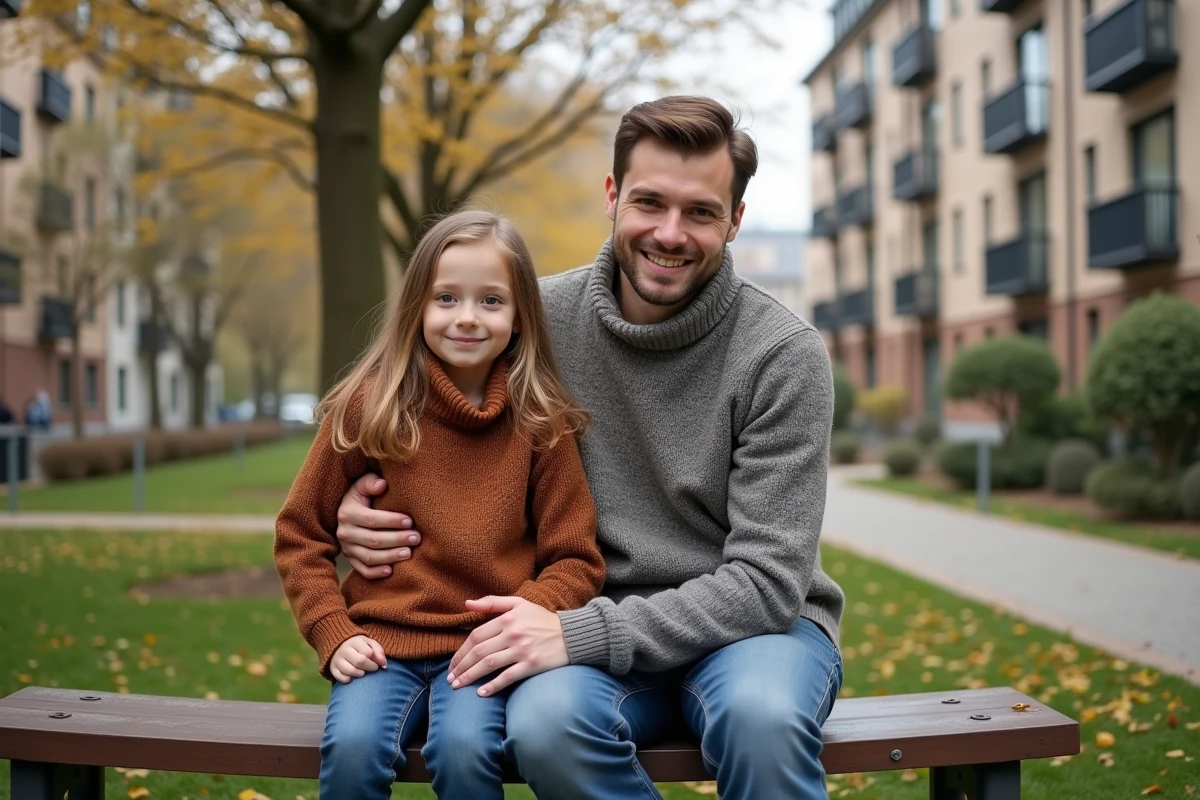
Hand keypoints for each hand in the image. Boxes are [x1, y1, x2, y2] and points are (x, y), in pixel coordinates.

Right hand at [330, 635, 386, 682]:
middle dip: (369, 667)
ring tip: (363, 672)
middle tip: (373, 668)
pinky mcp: (332, 669)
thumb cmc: (360, 647)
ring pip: (350, 671)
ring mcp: (337, 660)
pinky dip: (349, 679)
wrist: (339, 647)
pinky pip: (341, 678)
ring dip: (360, 674)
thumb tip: (384, 665)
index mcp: (355, 641)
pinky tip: (352, 676)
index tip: (378, 663)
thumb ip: (379, 651)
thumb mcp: (370, 644)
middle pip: (359, 661)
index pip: (367, 652)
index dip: (376, 660)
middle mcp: (344, 650)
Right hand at [336, 473, 421, 578]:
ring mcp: (347, 549)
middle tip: (416, 538)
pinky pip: (363, 570)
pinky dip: (376, 573)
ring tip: (409, 553)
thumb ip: (371, 482)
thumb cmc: (361, 497)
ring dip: (390, 557)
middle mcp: (344, 533)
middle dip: (396, 539)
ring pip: (369, 557)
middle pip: (373, 540)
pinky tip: (391, 570)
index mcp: (348, 514)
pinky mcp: (350, 560)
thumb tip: (382, 484)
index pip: (371, 519)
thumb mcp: (361, 485)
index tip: (410, 521)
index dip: (391, 521)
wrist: (345, 513)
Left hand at [447, 597, 568, 696]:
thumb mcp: (519, 603)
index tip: (452, 664)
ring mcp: (523, 650)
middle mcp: (513, 634)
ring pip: (489, 665)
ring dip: (470, 677)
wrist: (571, 635)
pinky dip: (493, 686)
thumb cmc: (542, 619)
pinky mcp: (532, 665)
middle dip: (461, 667)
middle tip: (450, 679)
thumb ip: (493, 602)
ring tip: (457, 686)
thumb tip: (467, 603)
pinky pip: (507, 677)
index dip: (460, 651)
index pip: (476, 636)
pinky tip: (481, 693)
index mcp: (507, 618)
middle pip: (479, 652)